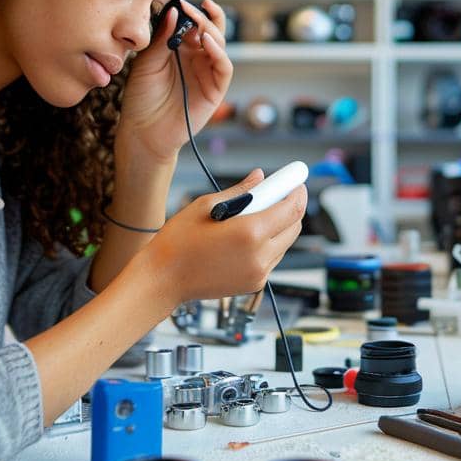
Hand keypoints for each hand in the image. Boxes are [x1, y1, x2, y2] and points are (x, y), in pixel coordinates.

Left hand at [119, 0, 231, 161]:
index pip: (191, 24)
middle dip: (203, 17)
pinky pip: (223, 67)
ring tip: (200, 24)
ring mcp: (206, 73)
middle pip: (209, 30)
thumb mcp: (146, 63)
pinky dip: (219, 53)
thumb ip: (161, 38)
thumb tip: (173, 11)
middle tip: (193, 9)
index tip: (182, 2)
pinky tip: (207, 43)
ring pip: (220, 45)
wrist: (143, 131)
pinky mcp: (215, 89)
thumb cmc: (141, 98)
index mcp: (178, 49)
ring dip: (213, 31)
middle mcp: (195, 58)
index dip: (190, 11)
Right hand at [143, 170, 306, 304]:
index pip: (291, 208)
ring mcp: (259, 273)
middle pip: (294, 227)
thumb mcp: (206, 205)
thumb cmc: (178, 242)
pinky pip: (272, 258)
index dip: (297, 191)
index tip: (296, 181)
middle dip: (291, 208)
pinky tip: (247, 236)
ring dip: (280, 226)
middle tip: (279, 194)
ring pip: (285, 243)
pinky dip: (268, 244)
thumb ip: (240, 191)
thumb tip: (259, 177)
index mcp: (250, 233)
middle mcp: (259, 256)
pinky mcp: (254, 284)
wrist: (163, 280)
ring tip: (256, 215)